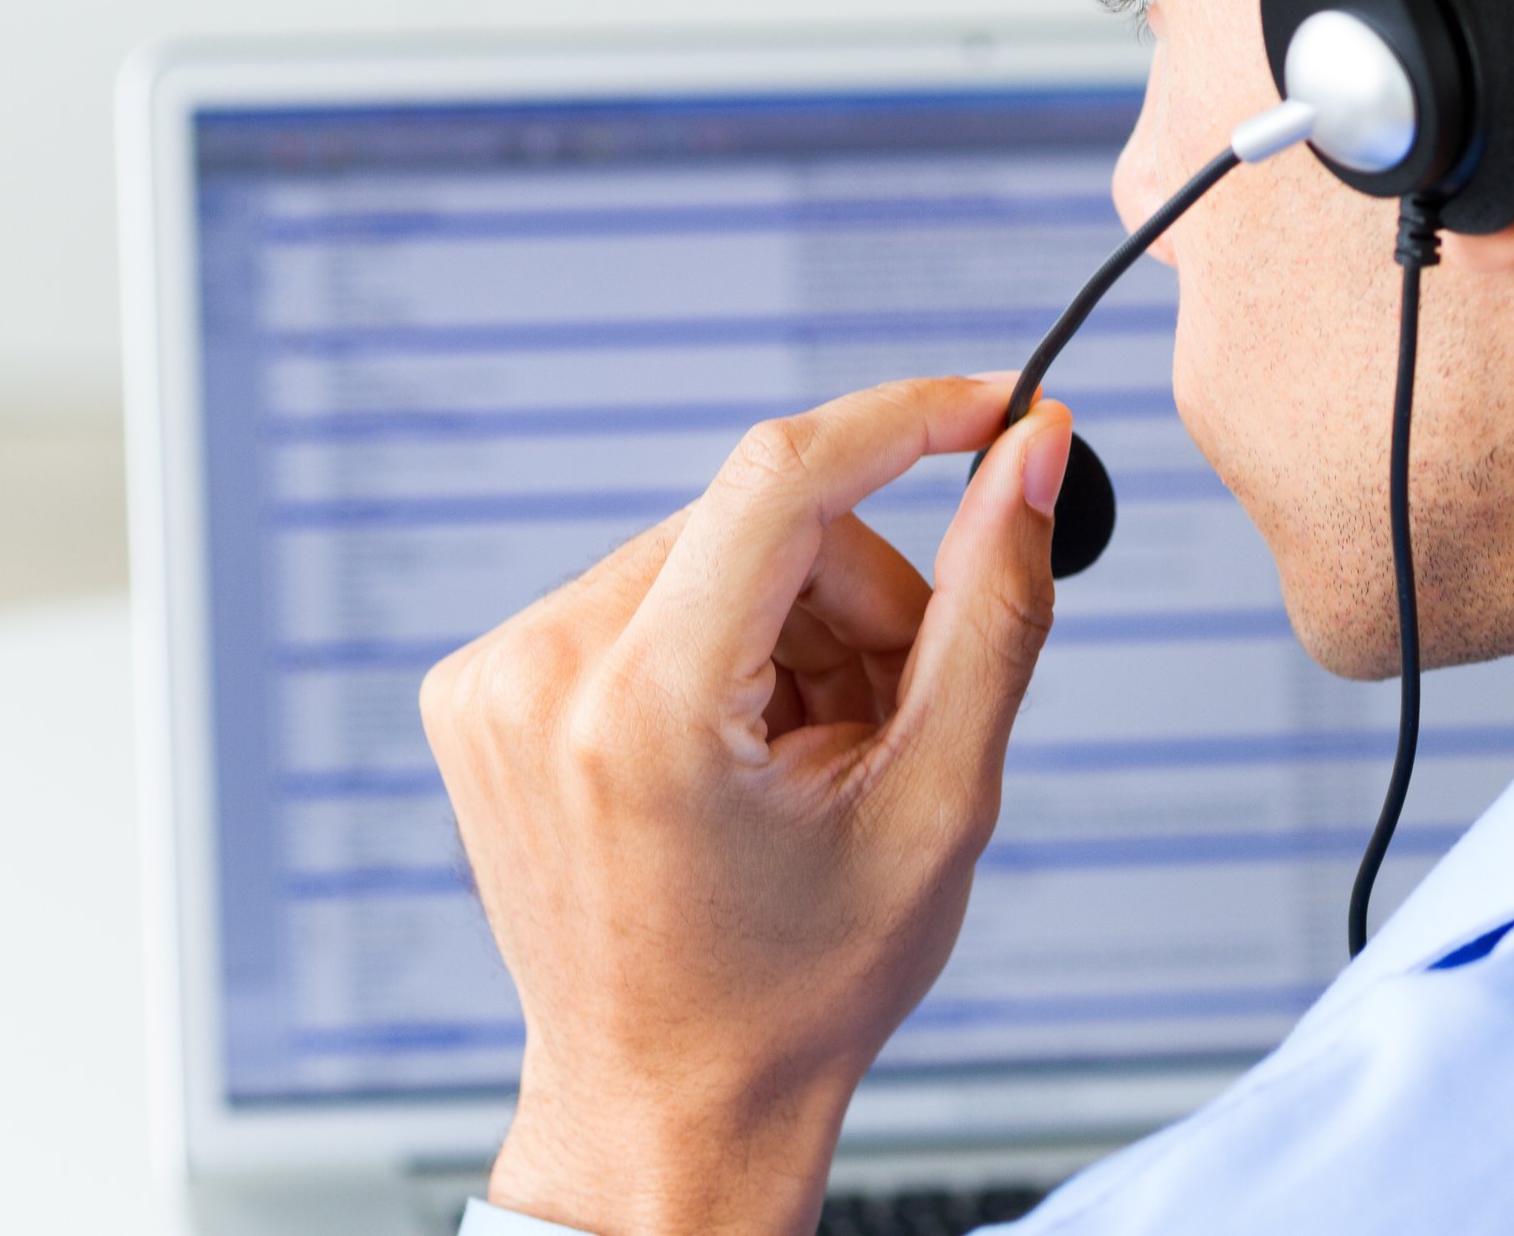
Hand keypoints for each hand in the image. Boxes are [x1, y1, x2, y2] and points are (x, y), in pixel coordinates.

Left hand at [420, 376, 1072, 1235]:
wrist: (665, 1101)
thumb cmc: (799, 987)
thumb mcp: (936, 801)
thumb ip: (993, 608)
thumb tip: (1032, 456)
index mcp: (643, 711)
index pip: (782, 475)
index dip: (906, 421)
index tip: (994, 411)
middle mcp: (539, 674)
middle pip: (760, 522)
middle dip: (859, 597)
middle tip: (892, 719)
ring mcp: (493, 678)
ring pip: (709, 551)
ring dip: (795, 627)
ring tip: (813, 759)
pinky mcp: (481, 685)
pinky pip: (646, 591)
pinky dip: (723, 642)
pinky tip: (745, 749)